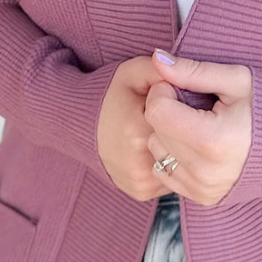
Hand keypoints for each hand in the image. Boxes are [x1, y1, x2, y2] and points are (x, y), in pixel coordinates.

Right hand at [97, 55, 185, 202]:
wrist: (77, 124)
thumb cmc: (110, 94)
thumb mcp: (133, 73)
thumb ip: (161, 70)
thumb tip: (185, 72)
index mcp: (137, 131)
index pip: (183, 118)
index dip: (181, 106)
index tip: (172, 100)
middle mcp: (140, 163)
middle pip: (184, 143)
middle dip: (182, 129)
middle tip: (170, 116)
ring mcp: (142, 182)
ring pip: (181, 163)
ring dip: (179, 149)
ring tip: (162, 132)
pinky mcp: (142, 191)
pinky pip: (171, 176)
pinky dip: (168, 162)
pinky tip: (154, 147)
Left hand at [143, 50, 252, 207]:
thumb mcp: (237, 80)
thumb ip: (194, 70)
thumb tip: (157, 58)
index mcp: (213, 140)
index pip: (157, 111)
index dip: (163, 91)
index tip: (181, 86)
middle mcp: (205, 172)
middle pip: (155, 131)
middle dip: (166, 111)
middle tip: (193, 104)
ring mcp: (203, 189)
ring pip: (156, 152)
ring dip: (168, 134)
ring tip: (197, 125)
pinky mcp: (203, 198)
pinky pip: (166, 172)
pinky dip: (175, 156)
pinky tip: (198, 144)